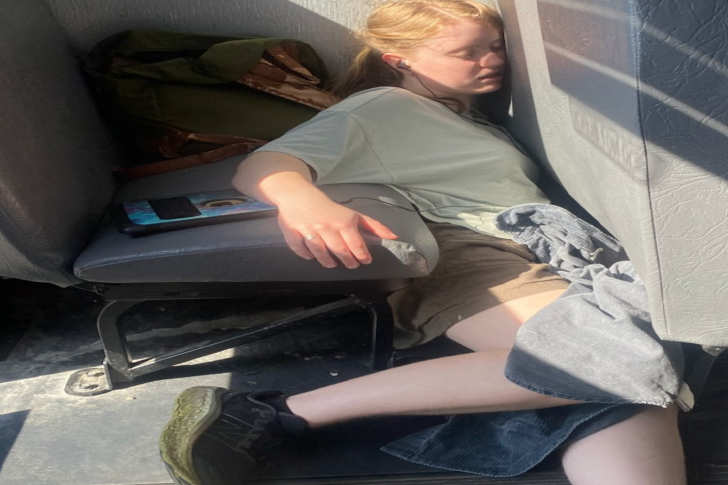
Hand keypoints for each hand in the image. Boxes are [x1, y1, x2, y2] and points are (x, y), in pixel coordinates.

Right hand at [276, 196, 397, 268]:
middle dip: (348, 261)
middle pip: (340, 252)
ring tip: (333, 262)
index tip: (365, 260)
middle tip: (351, 264)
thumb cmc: (328, 208)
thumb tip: (393, 236)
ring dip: (328, 262)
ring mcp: (309, 231)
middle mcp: (327, 227)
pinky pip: (302, 251)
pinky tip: (313, 255)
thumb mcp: (353, 214)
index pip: (356, 245)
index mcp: (343, 222)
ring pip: (321, 254)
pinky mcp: (293, 233)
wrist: (298, 195)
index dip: (362, 256)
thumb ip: (373, 226)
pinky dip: (307, 255)